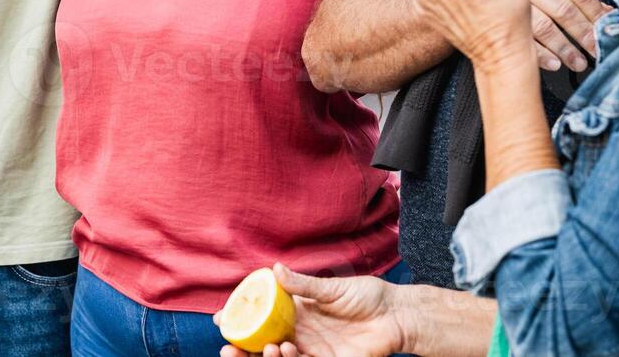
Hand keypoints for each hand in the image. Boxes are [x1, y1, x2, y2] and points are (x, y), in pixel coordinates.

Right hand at [215, 264, 406, 356]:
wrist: (396, 315)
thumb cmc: (367, 297)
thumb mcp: (332, 288)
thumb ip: (304, 284)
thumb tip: (276, 270)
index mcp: (297, 311)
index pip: (263, 316)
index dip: (242, 318)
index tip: (221, 318)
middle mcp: (301, 332)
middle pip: (264, 342)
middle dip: (243, 348)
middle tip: (228, 347)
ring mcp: (313, 349)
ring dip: (265, 356)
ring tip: (266, 347)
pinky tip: (282, 350)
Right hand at [515, 0, 609, 71]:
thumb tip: (609, 14)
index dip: (597, 14)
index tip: (609, 31)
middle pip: (563, 9)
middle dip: (584, 34)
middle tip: (597, 51)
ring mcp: (508, 0)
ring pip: (544, 27)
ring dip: (565, 48)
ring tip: (579, 63)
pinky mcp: (496, 20)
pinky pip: (523, 40)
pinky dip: (541, 55)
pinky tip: (554, 64)